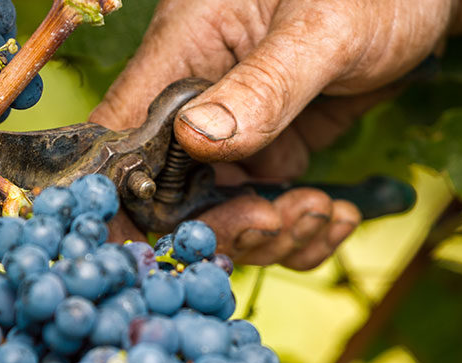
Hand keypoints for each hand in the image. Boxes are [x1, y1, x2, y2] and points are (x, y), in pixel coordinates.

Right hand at [97, 0, 454, 268]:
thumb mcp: (324, 30)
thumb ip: (264, 85)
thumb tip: (198, 140)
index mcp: (185, 46)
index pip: (125, 126)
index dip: (132, 191)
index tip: (178, 234)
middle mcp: (199, 90)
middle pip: (172, 185)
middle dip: (224, 220)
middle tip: (280, 223)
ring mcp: (236, 124)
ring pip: (222, 206)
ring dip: (270, 231)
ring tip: (323, 213)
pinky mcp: (273, 144)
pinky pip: (267, 203)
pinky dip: (297, 226)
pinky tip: (336, 215)